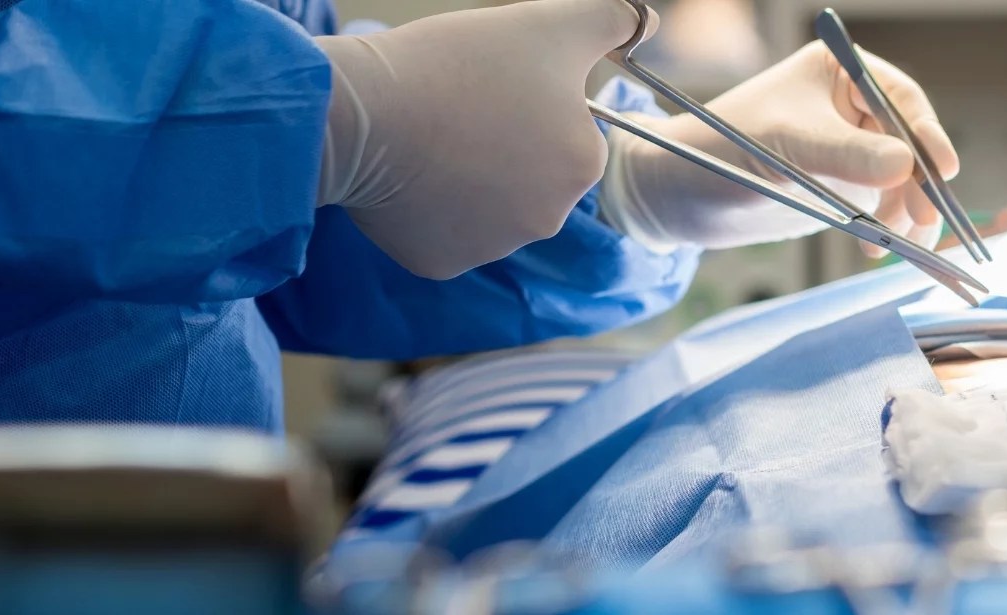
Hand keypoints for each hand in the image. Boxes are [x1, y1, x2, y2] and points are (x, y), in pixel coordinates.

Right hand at [316, 0, 651, 278]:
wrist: (360, 115)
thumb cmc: (458, 65)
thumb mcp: (548, 24)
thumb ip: (610, 19)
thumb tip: (647, 25)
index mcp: (582, 165)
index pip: (565, 128)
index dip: (528, 99)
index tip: (490, 85)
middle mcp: (548, 220)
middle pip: (529, 171)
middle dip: (502, 143)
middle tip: (457, 109)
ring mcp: (493, 248)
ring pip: (488, 202)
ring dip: (466, 175)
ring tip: (429, 136)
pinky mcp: (442, 263)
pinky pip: (444, 230)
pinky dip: (428, 205)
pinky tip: (407, 172)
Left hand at [602, 41, 959, 253]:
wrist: (680, 194)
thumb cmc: (722, 149)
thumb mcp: (788, 147)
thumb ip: (847, 155)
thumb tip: (907, 165)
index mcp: (839, 73)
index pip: (900, 99)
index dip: (926, 134)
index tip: (944, 169)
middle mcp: (851, 108)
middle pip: (910, 143)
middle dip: (921, 183)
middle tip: (925, 218)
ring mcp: (850, 150)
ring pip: (903, 181)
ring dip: (909, 213)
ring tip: (902, 242)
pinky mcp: (843, 189)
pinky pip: (883, 208)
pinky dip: (889, 229)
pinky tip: (878, 250)